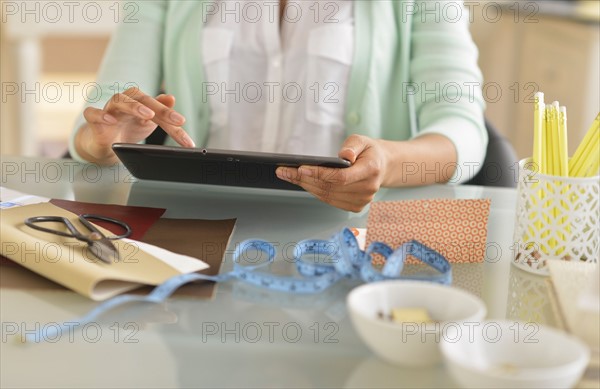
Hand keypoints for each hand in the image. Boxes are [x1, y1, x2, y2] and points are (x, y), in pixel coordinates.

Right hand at [77, 87, 194, 163]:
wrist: (106, 144)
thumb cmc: (129, 128)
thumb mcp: (149, 122)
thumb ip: (161, 112)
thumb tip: (171, 97)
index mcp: (140, 102)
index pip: (158, 108)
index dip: (172, 117)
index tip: (184, 124)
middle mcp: (125, 102)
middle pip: (142, 99)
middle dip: (160, 110)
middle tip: (176, 120)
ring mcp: (108, 110)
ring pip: (118, 100)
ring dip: (134, 107)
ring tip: (148, 115)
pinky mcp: (94, 120)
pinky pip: (92, 113)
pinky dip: (101, 115)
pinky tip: (111, 120)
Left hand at [276, 135, 386, 211]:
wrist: (382, 167)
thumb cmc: (369, 152)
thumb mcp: (363, 140)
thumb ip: (353, 146)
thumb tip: (344, 155)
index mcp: (371, 171)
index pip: (341, 177)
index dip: (319, 174)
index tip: (301, 168)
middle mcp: (367, 189)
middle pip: (329, 187)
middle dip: (303, 179)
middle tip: (283, 171)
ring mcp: (362, 201)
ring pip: (326, 195)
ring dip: (305, 186)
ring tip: (287, 175)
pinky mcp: (355, 206)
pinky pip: (329, 200)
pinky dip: (314, 191)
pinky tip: (302, 182)